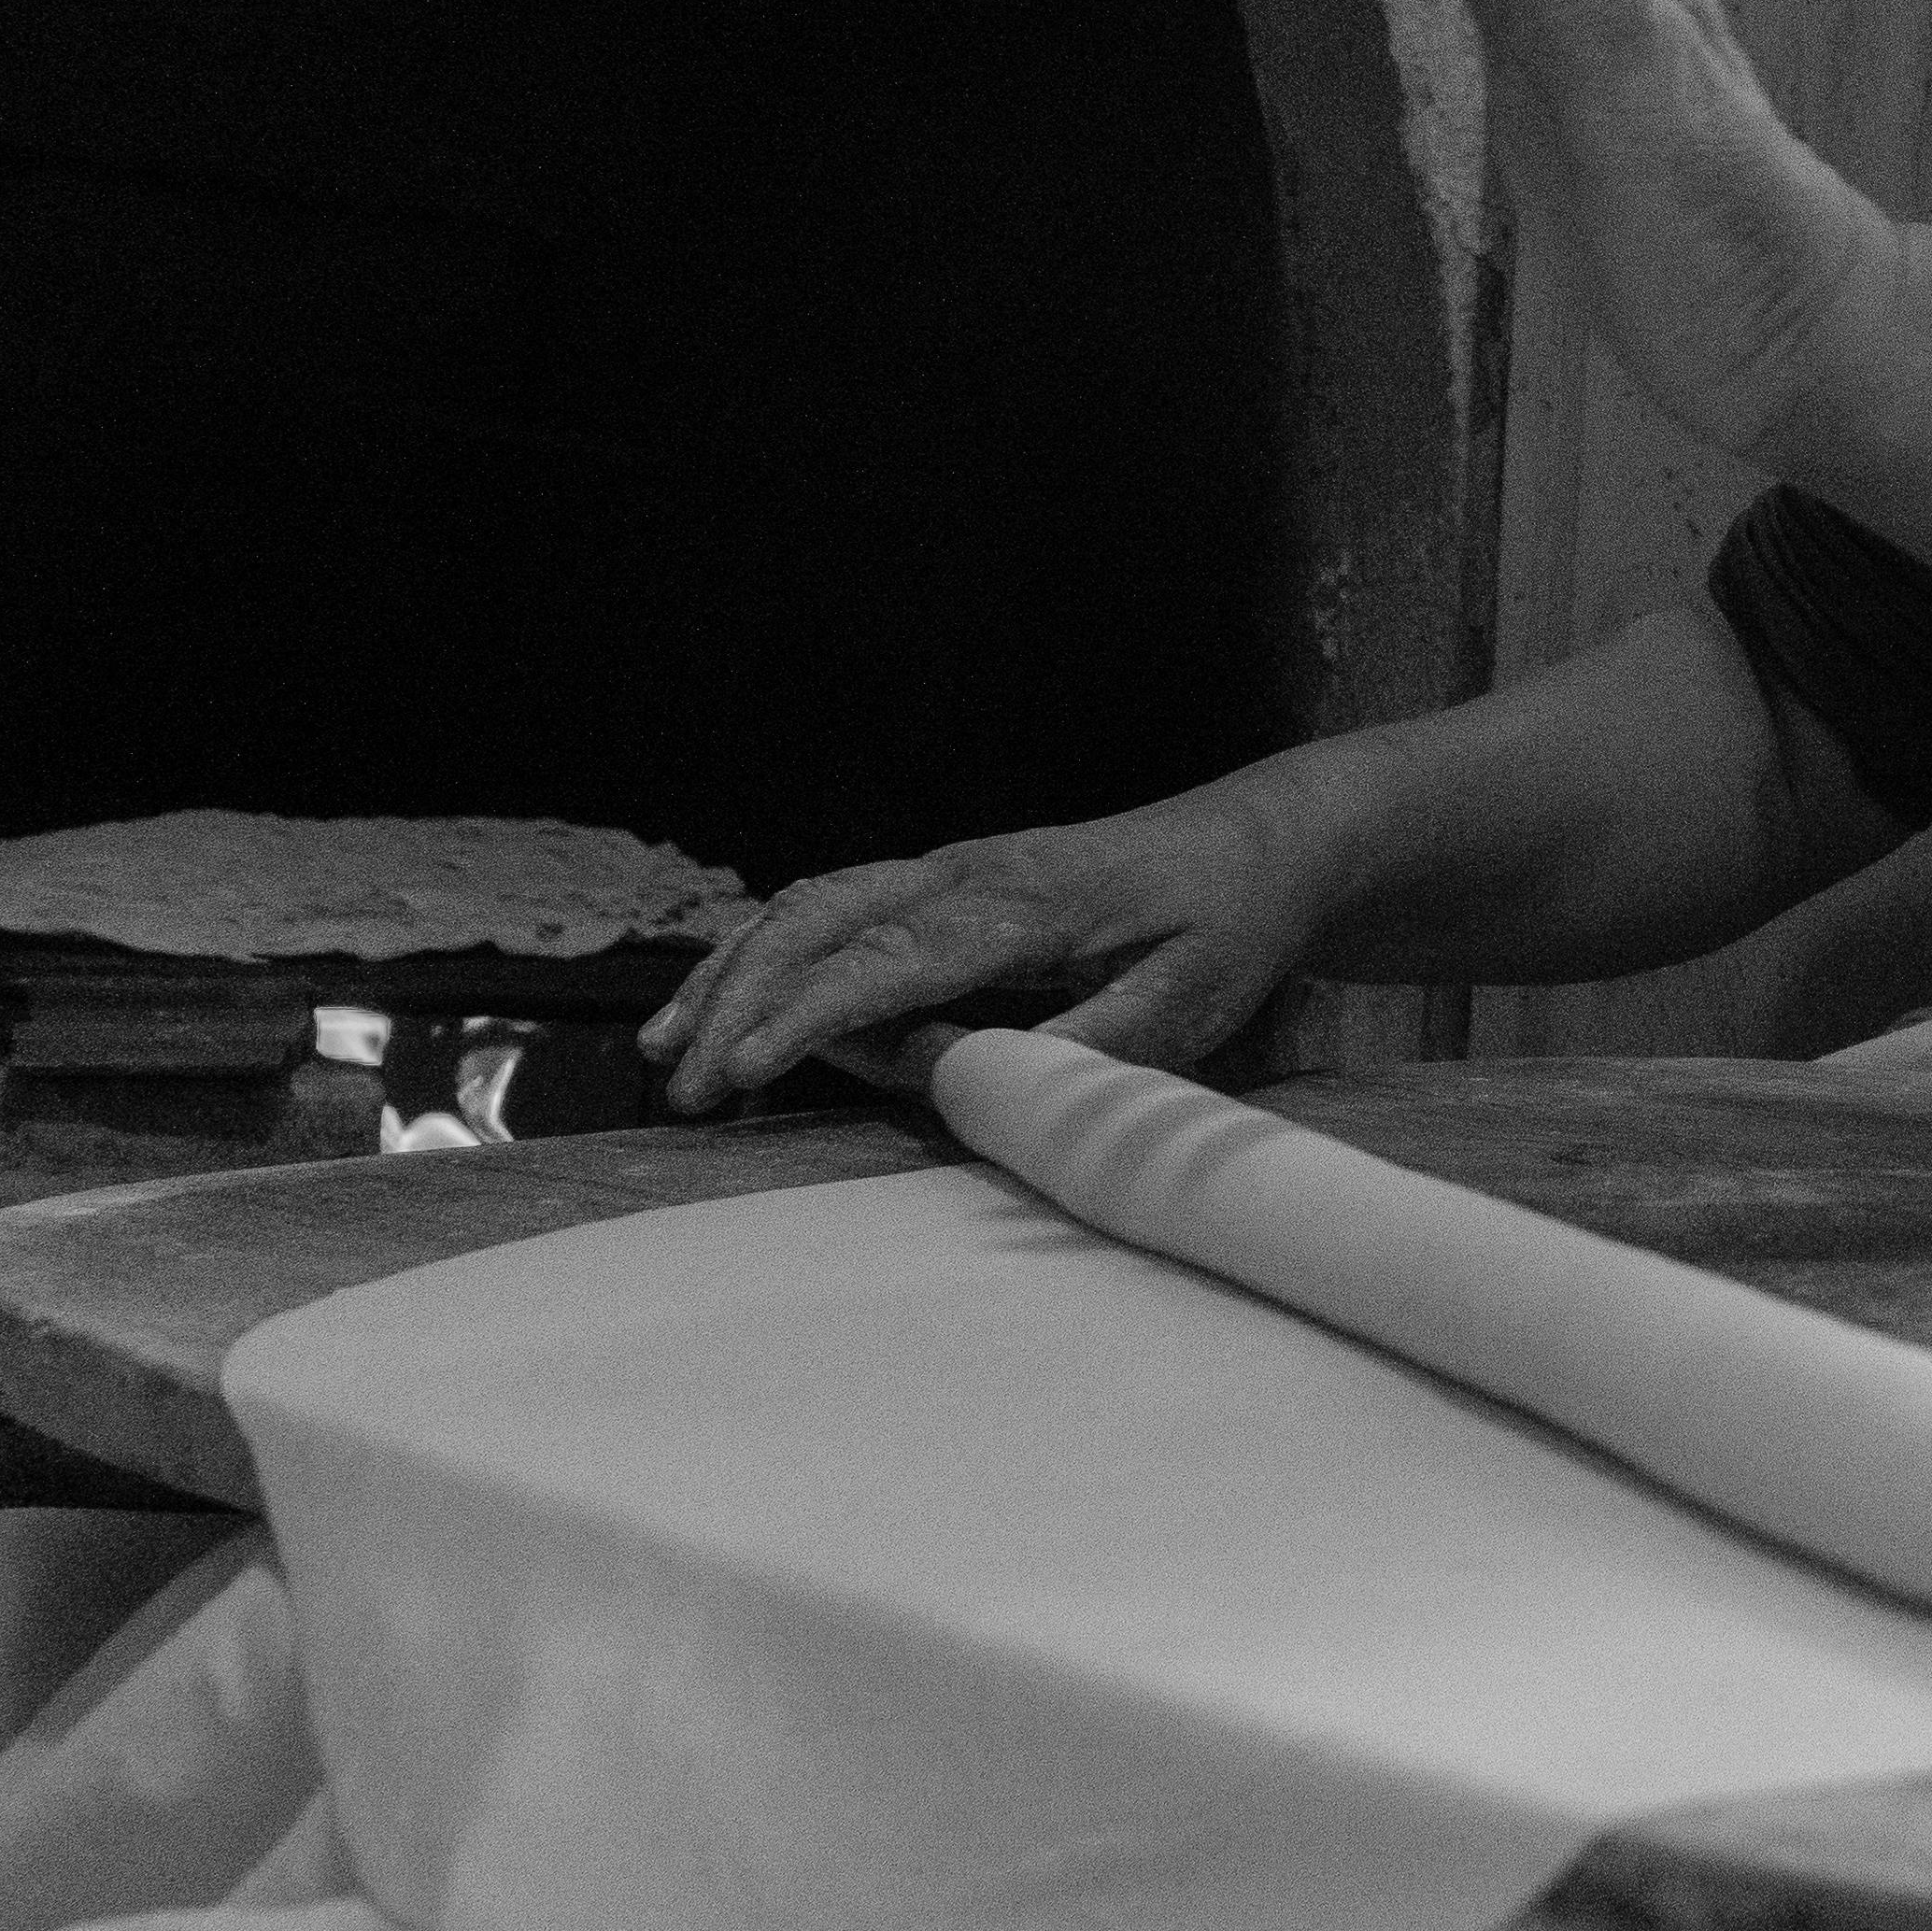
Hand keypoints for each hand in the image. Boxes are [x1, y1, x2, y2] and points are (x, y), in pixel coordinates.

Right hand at [637, 796, 1318, 1112]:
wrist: (1263, 841)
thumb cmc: (1228, 924)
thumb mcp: (1189, 1001)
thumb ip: (1083, 1051)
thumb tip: (972, 1088)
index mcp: (1020, 905)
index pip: (886, 963)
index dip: (807, 1018)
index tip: (742, 1070)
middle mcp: (966, 875)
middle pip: (819, 924)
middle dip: (741, 1004)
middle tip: (686, 1089)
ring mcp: (951, 871)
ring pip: (811, 908)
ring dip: (735, 975)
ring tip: (668, 1050)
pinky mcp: (950, 882)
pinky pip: (838, 907)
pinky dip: (770, 952)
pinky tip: (728, 1002)